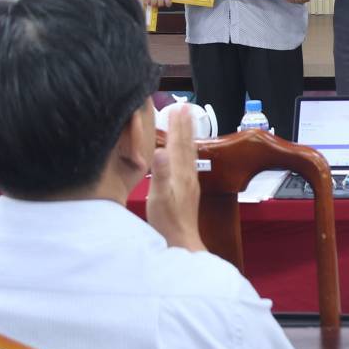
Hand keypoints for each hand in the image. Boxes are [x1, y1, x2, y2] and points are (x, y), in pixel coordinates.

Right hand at [147, 104, 202, 250]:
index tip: (177, 108)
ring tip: (188, 121)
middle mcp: (187, 175)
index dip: (176, 125)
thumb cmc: (167, 222)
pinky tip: (187, 151)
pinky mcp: (189, 189)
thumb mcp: (158, 198)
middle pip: (186, 144)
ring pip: (189, 152)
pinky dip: (188, 150)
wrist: (181, 241)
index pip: (177, 144)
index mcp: (179, 174)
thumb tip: (161, 152)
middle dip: (184, 125)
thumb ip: (160, 174)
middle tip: (184, 107)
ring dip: (188, 135)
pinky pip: (189, 162)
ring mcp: (190, 182)